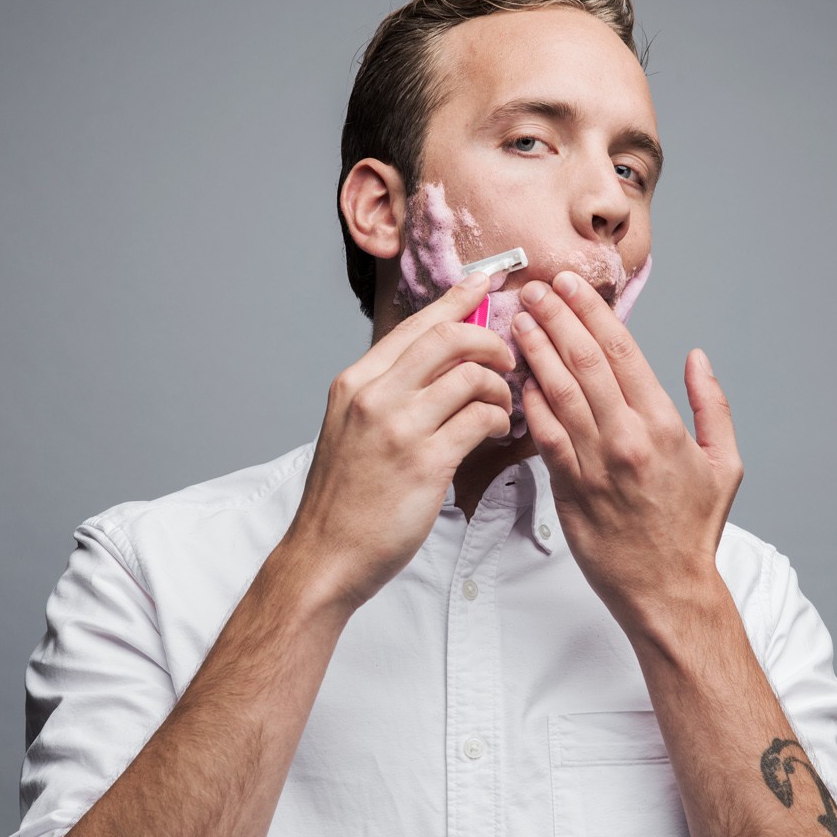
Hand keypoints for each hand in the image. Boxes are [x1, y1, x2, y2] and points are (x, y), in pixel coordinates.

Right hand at [283, 272, 513, 609]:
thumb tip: (434, 366)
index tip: (487, 280)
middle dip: (490, 339)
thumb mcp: (352, 430)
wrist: (326, 555)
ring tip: (503, 408)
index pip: (416, 325)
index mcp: (356, 382)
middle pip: (448, 337)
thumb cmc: (346, 500)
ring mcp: (398, 428)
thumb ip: (387, 394)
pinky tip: (497, 432)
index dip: (458, 299)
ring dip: (499, 387)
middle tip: (509, 357)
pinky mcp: (425, 462)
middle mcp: (375, 396)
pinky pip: (479, 420)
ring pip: (470, 377)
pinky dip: (498, 420)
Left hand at [513, 271, 742, 635]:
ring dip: (535, 352)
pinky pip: (543, 438)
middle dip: (556, 319)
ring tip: (519, 320)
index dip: (591, 312)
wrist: (667, 590)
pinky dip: (529, 404)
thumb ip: (711, 405)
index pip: (621, 353)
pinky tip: (518, 378)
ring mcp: (594, 466)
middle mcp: (626, 440)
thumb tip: (696, 357)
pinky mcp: (568, 491)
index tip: (571, 285)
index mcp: (663, 427)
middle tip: (535, 289)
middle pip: (583, 364)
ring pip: (557, 395)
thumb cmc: (694, 530)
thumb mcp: (725, 464)